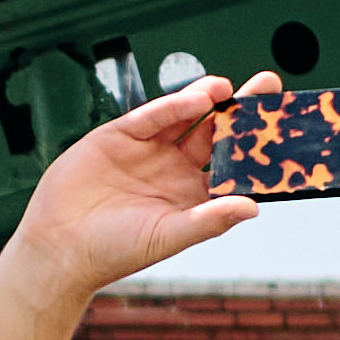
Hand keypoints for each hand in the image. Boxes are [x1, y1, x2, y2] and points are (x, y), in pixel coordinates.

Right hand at [2, 82, 256, 311]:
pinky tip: (198, 97)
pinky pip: (153, 116)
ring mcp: (148, 151)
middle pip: (215, 135)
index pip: (231, 167)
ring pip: (187, 119)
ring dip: (209, 102)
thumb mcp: (168, 236)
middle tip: (268, 88)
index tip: (281, 132)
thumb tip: (253, 207)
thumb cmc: (114, 251)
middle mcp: (173, 170)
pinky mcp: (120, 136)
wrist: (58, 246)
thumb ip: (210, 219)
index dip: (254, 150)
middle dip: (239, 113)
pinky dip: (175, 105)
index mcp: (191, 197)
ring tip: (230, 90)